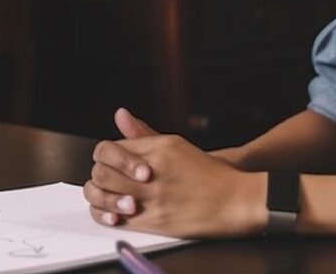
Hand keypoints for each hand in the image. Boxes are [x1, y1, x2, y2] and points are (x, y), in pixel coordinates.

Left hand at [85, 110, 264, 237]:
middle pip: (102, 173)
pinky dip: (111, 217)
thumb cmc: (208, 173)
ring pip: (106, 196)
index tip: (111, 164)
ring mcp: (153, 197)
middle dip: (100, 178)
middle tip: (108, 182)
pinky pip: (119, 219)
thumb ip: (144, 133)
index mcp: (158, 148)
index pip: (108, 149)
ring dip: (102, 199)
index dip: (105, 158)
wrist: (235, 200)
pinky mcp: (156, 221)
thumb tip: (120, 114)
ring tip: (111, 199)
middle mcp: (153, 171)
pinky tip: (117, 214)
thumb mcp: (175, 145)